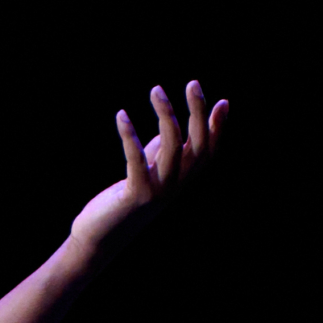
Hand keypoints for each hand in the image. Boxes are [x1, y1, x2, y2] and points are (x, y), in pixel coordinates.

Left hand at [69, 81, 226, 255]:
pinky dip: (129, 135)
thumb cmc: (121, 203)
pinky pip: (136, 158)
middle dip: (197, 111)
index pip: (208, 153)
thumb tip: (168, 122)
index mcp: (182, 182)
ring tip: (156, 89)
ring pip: (171, 146)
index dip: (218, 129)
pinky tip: (121, 115)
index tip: (223, 102)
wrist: (99, 238)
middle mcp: (176, 187)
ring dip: (165, 113)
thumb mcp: (146, 173)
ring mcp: (159, 192)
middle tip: (192, 83)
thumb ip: (158, 150)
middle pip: (196, 145)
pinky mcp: (137, 195)